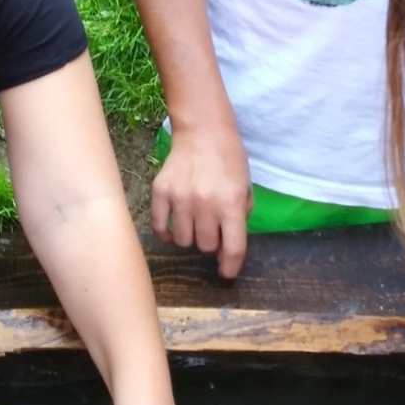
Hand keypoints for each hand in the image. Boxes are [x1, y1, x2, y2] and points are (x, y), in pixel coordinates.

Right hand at [150, 120, 252, 278]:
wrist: (203, 131)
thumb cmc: (229, 160)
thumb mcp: (245, 187)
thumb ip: (239, 219)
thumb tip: (226, 249)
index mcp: (231, 202)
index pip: (233, 247)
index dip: (231, 266)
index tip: (227, 273)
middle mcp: (205, 203)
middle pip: (205, 246)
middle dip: (210, 242)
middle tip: (211, 227)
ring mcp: (180, 198)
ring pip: (182, 240)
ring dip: (190, 236)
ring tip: (194, 221)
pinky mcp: (160, 192)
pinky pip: (159, 227)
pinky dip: (166, 233)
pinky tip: (172, 227)